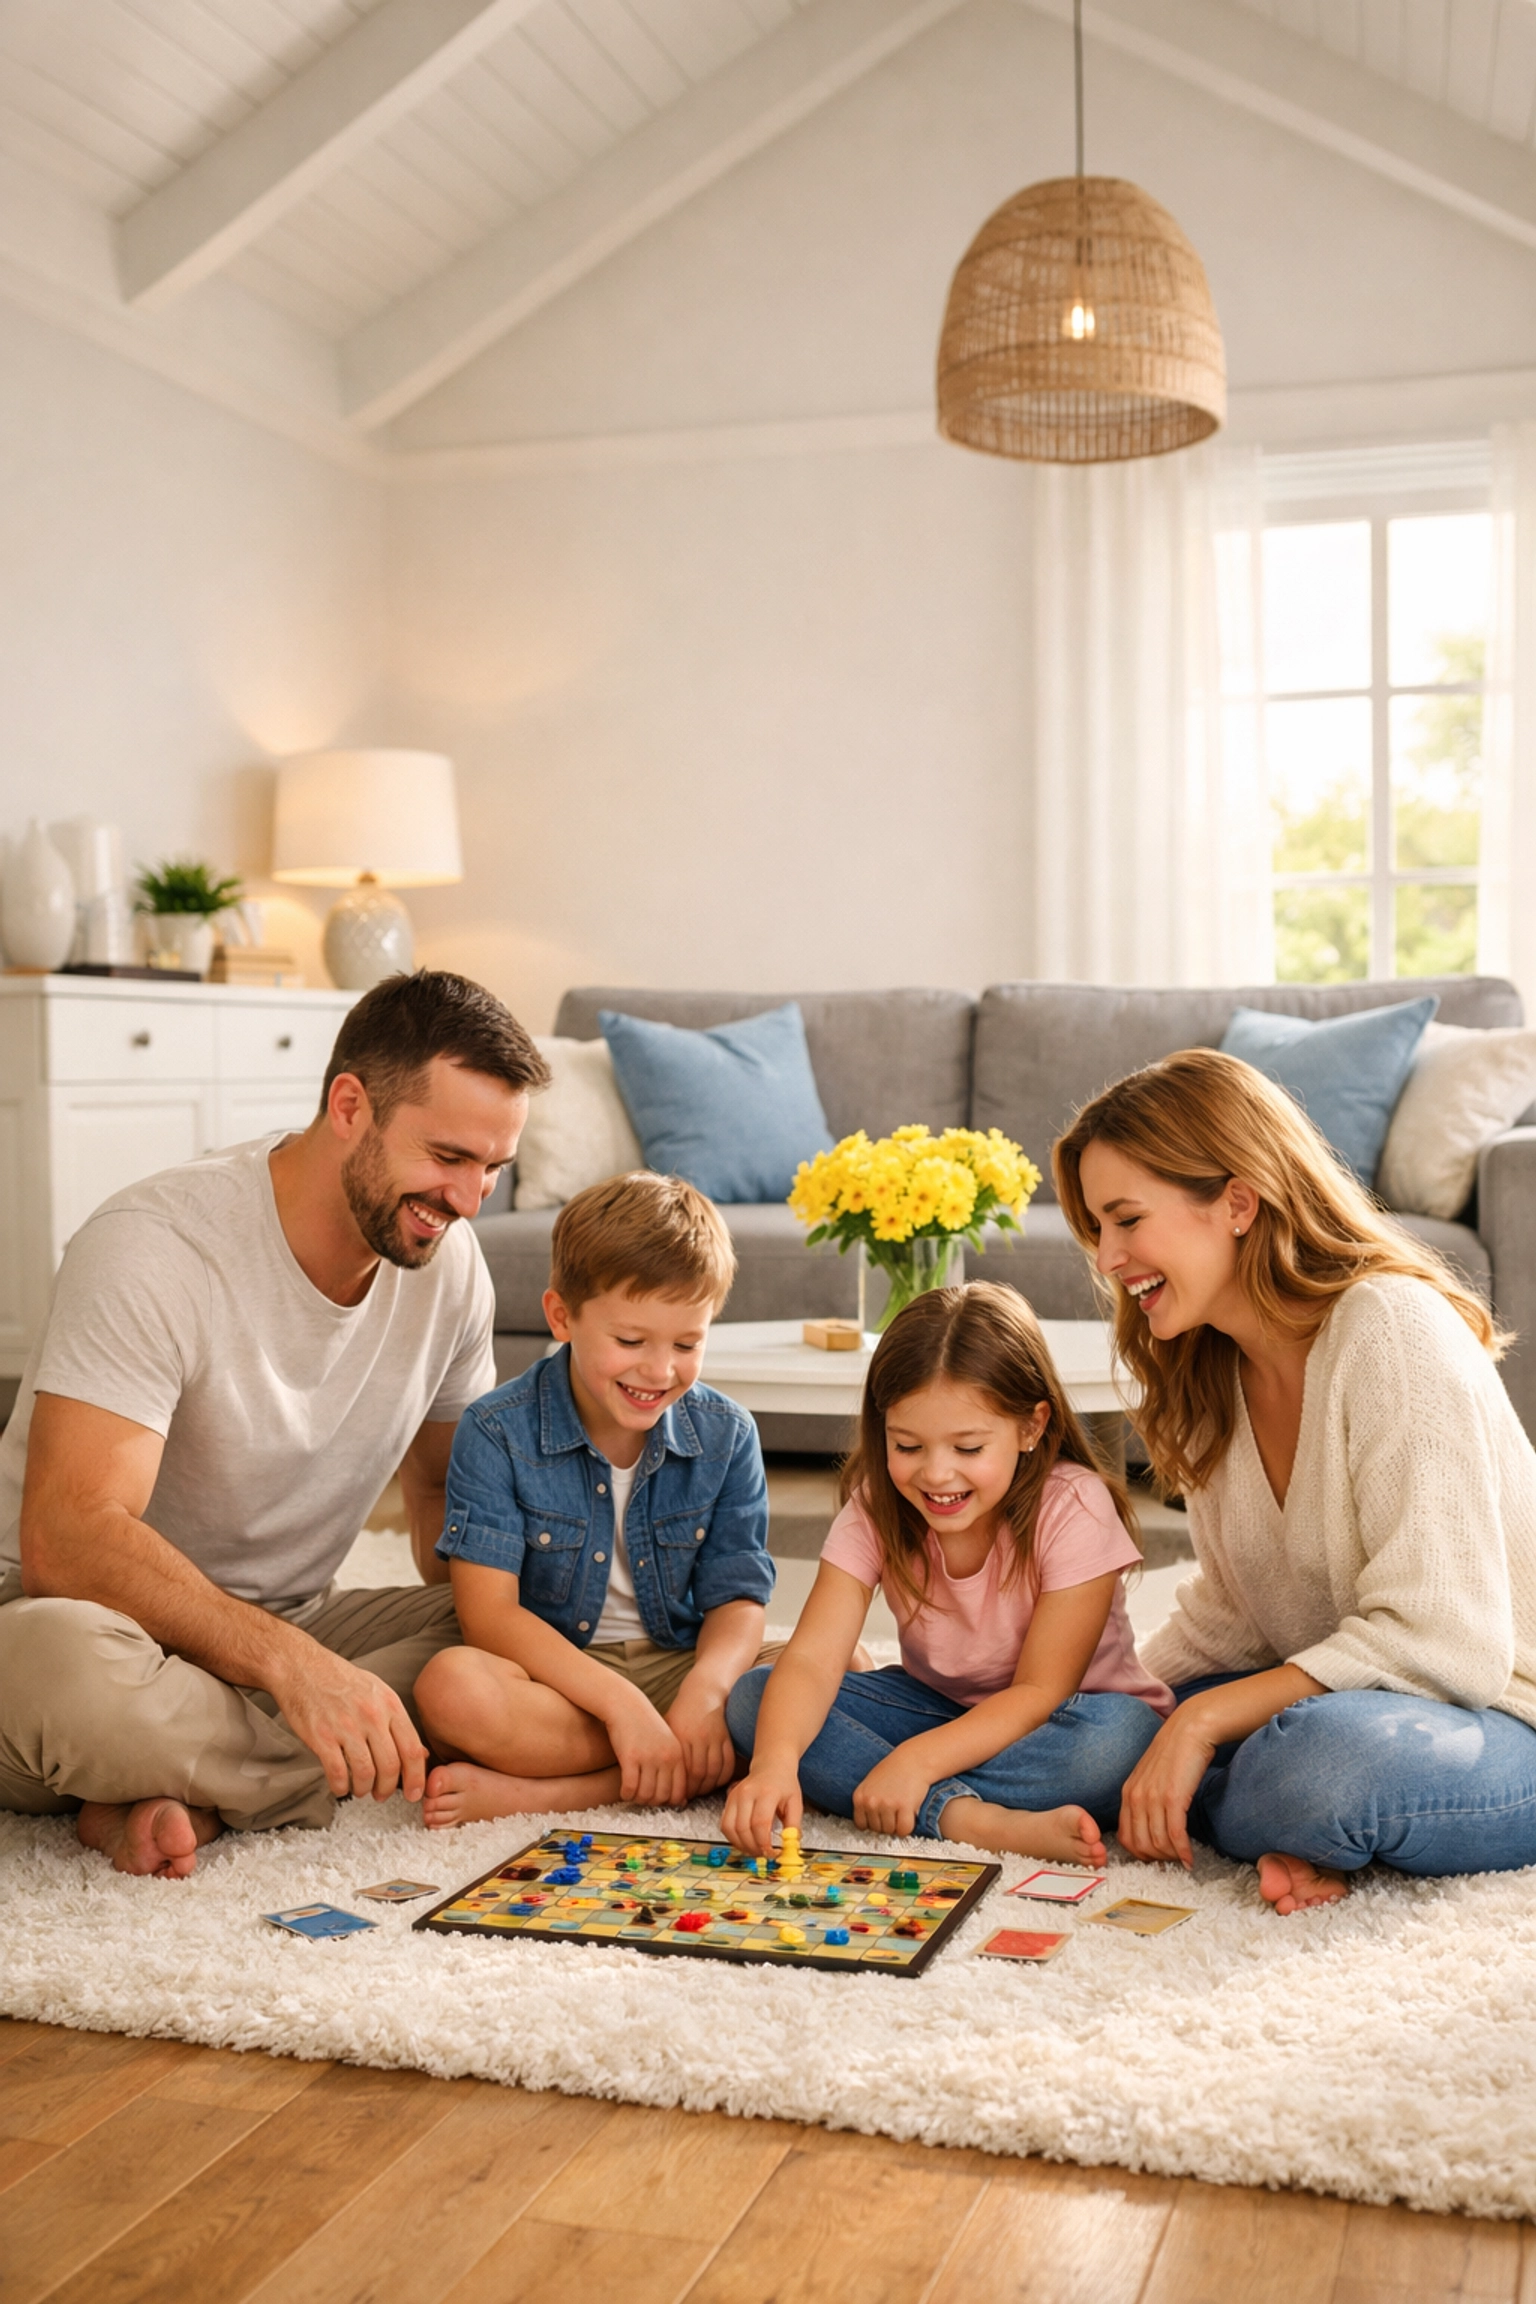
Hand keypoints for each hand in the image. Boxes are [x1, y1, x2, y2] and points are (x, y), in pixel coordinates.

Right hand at [269, 1645, 426, 1803]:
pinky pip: (337, 1772)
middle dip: (388, 1788)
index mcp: (390, 1705)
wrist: (303, 1668)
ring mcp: (346, 1726)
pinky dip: (341, 1787)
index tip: (414, 1793)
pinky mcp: (321, 1736)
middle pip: (391, 1765)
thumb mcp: (379, 1693)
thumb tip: (422, 1754)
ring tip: (361, 1790)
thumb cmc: (343, 1681)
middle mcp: (371, 1715)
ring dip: (365, 1789)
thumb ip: (399, 1724)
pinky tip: (340, 1786)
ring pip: (365, 1772)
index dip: (416, 1778)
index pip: (412, 1749)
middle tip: (382, 1795)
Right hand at [604, 1688, 687, 1805]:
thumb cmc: (645, 1727)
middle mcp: (666, 1758)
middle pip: (662, 1797)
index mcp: (677, 1755)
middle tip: (643, 1798)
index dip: (669, 1802)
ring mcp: (648, 1757)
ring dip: (638, 1799)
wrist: (626, 1705)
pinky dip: (626, 1794)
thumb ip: (674, 1769)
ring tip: (633, 1795)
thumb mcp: (667, 1744)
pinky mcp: (630, 1757)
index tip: (658, 1800)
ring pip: (645, 1795)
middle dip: (652, 1803)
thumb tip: (681, 1801)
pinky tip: (624, 1791)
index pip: (679, 1792)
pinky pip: (630, 1787)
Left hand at [665, 1675, 736, 1797]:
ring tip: (702, 1791)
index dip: (681, 1786)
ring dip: (709, 1785)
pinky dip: (724, 1776)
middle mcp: (699, 1737)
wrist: (703, 1692)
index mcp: (681, 1736)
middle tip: (690, 1797)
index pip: (682, 1769)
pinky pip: (728, 1763)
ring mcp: (715, 1737)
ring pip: (714, 1770)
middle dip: (695, 1789)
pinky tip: (716, 1781)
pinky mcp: (727, 1737)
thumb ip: (665, 1748)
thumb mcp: (668, 1726)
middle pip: (698, 1772)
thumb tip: (654, 1774)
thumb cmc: (682, 1712)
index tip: (678, 1794)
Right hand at [722, 1762, 801, 1857]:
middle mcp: (747, 1793)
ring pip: (729, 1828)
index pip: (760, 1823)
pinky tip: (745, 1841)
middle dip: (753, 1847)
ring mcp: (735, 1795)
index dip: (764, 1843)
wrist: (772, 1765)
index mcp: (766, 1792)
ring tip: (754, 1850)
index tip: (772, 1853)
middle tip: (763, 1854)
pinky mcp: (728, 1799)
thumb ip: (793, 1827)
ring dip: (741, 1845)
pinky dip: (733, 1838)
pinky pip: (724, 1825)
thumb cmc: (784, 1784)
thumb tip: (790, 1848)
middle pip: (742, 1828)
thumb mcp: (796, 1803)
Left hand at [851, 1750, 934, 1838]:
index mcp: (859, 1796)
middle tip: (895, 1809)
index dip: (874, 1823)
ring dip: (898, 1824)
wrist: (914, 1759)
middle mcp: (870, 1801)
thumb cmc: (894, 1771)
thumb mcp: (871, 1784)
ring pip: (891, 1831)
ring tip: (902, 1808)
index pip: (861, 1825)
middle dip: (887, 1823)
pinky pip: (904, 1829)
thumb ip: (866, 1802)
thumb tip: (867, 1826)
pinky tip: (910, 1813)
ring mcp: (887, 1804)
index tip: (882, 1816)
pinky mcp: (904, 1807)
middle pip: (877, 1830)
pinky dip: (909, 1825)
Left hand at [1117, 1713, 1216, 1866]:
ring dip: (1172, 1857)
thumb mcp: (1150, 1777)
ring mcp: (1153, 1798)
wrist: (1190, 1729)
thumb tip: (1151, 1826)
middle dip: (1158, 1859)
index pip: (1125, 1838)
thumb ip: (1145, 1799)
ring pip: (1158, 1843)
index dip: (1141, 1854)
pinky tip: (1191, 1859)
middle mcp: (1136, 1797)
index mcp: (1127, 1793)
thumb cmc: (1174, 1753)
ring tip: (1184, 1858)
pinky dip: (1183, 1852)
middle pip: (1141, 1846)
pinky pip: (1175, 1835)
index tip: (1157, 1858)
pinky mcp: (1174, 1798)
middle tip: (1174, 1861)